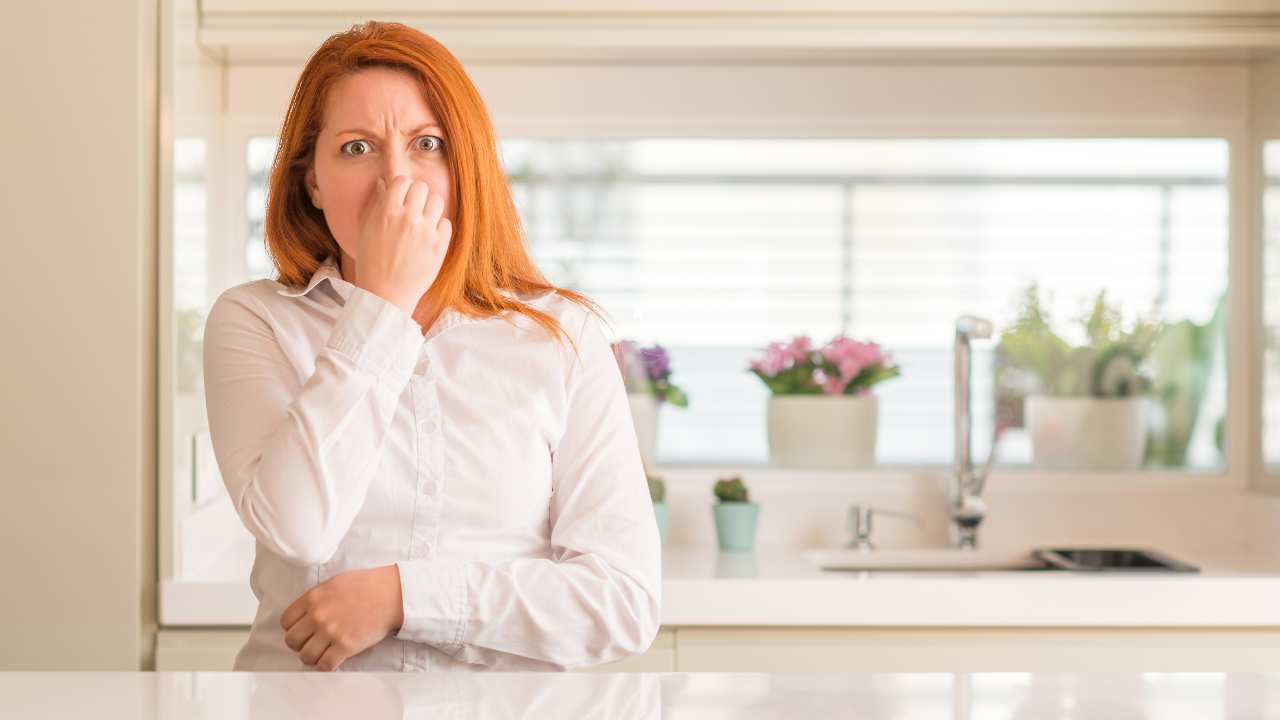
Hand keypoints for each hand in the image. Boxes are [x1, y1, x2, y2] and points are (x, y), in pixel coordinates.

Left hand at [281, 564, 404, 670]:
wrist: (391, 594)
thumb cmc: (366, 585)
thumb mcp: (334, 583)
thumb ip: (316, 598)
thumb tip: (305, 614)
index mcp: (313, 598)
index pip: (285, 621)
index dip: (293, 628)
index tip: (302, 630)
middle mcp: (318, 616)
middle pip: (291, 641)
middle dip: (300, 644)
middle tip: (311, 643)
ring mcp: (331, 632)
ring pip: (305, 656)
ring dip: (312, 657)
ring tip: (321, 652)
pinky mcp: (345, 646)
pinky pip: (325, 665)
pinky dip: (326, 665)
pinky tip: (333, 659)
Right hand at [353, 174, 451, 317]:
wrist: (386, 294)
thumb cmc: (372, 262)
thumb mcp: (366, 230)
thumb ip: (376, 203)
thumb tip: (383, 182)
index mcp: (387, 212)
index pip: (402, 181)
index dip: (402, 187)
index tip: (401, 197)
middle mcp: (408, 219)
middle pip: (422, 187)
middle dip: (417, 194)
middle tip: (413, 207)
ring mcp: (426, 232)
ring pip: (437, 201)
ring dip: (430, 207)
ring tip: (423, 219)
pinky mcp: (440, 246)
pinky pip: (446, 222)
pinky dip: (439, 226)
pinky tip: (430, 235)